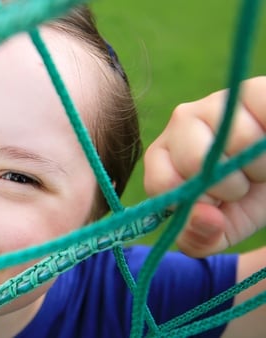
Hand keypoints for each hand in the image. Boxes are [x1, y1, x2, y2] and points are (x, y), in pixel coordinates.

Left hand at [144, 76, 265, 256]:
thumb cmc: (246, 198)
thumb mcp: (220, 228)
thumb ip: (199, 238)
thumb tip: (204, 217)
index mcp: (163, 156)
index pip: (162, 182)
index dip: (195, 202)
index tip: (216, 204)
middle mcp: (181, 122)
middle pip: (196, 160)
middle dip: (229, 185)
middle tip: (244, 183)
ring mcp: (216, 102)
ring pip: (236, 139)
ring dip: (258, 165)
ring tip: (260, 164)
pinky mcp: (252, 90)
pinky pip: (261, 112)